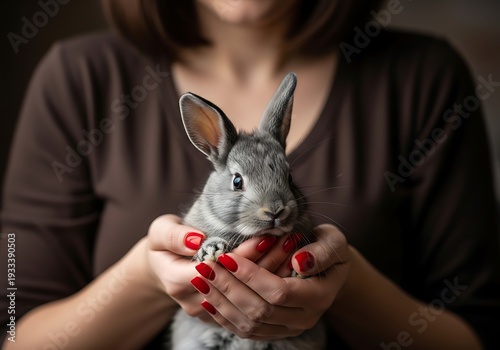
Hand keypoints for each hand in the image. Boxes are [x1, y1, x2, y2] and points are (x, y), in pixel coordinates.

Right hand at [146, 214, 285, 321]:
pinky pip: (251, 304)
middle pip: (239, 287)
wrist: (162, 268)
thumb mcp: (160, 232)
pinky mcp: (221, 316)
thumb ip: (175, 235)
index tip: (265, 236)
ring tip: (292, 251)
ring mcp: (209, 313)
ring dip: (273, 274)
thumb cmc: (163, 245)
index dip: (244, 254)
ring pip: (250, 299)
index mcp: (178, 281)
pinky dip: (270, 286)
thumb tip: (197, 239)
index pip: (219, 270)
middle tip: (288, 240)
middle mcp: (195, 303)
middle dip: (266, 263)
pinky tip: (287, 267)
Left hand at [190, 224, 350, 339]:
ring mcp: (289, 328)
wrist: (329, 268)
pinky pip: (246, 331)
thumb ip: (322, 251)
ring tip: (201, 280)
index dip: (251, 276)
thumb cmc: (328, 247)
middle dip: (229, 287)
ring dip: (221, 302)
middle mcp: (304, 318)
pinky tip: (208, 299)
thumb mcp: (333, 241)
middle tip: (206, 266)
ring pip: (249, 325)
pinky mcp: (275, 331)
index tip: (227, 257)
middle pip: (260, 311)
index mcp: (320, 296)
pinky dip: (224, 316)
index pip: (279, 291)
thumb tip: (300, 262)